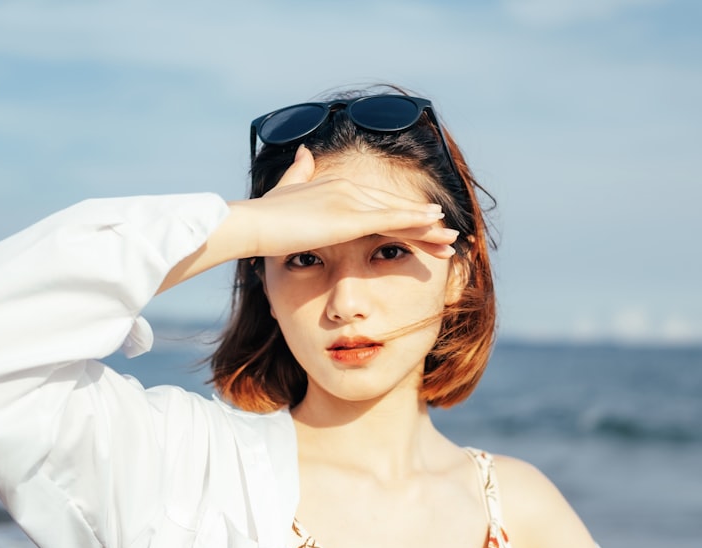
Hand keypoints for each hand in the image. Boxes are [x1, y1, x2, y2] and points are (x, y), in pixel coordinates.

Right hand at [158, 146, 457, 292]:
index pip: (379, 205)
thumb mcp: (285, 191)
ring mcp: (350, 201)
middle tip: (448, 239)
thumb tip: (304, 153)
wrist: (249, 224)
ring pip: (398, 215)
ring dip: (428, 228)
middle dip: (423, 226)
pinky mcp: (348, 217)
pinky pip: (389, 220)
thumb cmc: (264, 218)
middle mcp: (348, 189)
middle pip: (395, 209)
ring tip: (451, 239)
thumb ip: (299, 173)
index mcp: (337, 187)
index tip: (425, 230)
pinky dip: (414, 222)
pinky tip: (435, 226)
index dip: (404, 218)